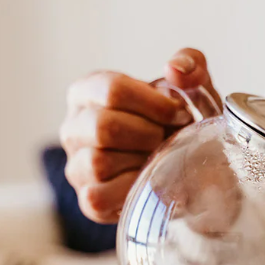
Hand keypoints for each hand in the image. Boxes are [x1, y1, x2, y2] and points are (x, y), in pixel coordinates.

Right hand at [59, 48, 218, 222]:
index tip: (181, 113)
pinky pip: (99, 196)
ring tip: (159, 158)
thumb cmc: (180, 124)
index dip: (153, 103)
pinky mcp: (89, 201)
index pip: (111, 90)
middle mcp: (73, 128)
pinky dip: (131, 188)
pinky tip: (150, 179)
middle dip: (149, 134)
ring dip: (141, 161)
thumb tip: (176, 70)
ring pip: (98, 162)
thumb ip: (191, 64)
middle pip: (103, 126)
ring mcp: (77, 166)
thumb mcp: (192, 87)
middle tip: (169, 138)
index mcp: (87, 93)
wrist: (189, 170)